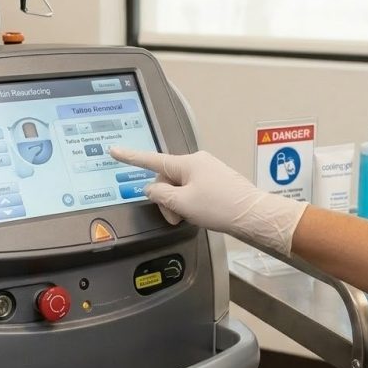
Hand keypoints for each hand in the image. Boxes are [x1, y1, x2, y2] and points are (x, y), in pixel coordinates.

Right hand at [109, 148, 307, 255]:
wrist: (253, 216)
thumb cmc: (220, 207)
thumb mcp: (182, 203)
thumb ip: (159, 194)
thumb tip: (152, 189)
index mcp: (186, 163)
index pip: (151, 159)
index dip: (130, 157)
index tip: (114, 150)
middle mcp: (197, 162)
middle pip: (167, 178)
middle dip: (166, 199)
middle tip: (175, 217)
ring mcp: (209, 170)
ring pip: (180, 187)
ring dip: (179, 203)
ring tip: (191, 217)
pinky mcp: (217, 181)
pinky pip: (194, 190)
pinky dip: (191, 203)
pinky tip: (201, 214)